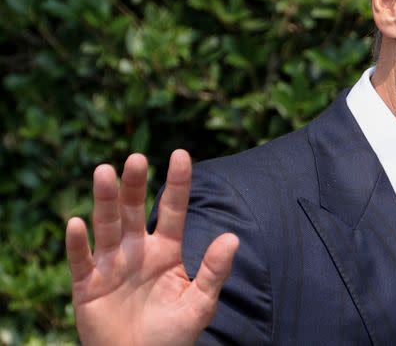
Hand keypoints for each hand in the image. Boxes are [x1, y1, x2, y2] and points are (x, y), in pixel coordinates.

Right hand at [66, 149, 238, 345]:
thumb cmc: (173, 335)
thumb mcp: (200, 304)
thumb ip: (214, 271)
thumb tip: (232, 238)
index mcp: (167, 250)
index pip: (173, 209)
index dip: (177, 183)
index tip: (181, 154)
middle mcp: (137, 250)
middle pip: (134, 210)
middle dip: (134, 184)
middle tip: (137, 159)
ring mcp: (111, 265)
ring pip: (106, 226)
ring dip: (105, 200)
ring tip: (105, 171)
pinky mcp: (87, 286)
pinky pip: (81, 261)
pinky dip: (77, 244)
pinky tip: (77, 224)